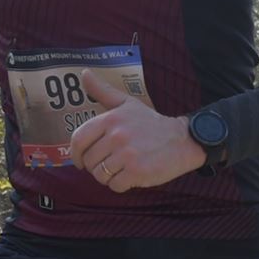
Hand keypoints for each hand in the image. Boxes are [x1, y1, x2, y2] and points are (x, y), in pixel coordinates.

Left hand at [68, 68, 203, 191]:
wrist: (182, 140)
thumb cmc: (151, 123)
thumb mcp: (127, 103)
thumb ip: (103, 91)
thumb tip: (84, 73)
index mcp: (110, 119)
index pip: (79, 140)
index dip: (76, 154)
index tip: (81, 161)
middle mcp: (117, 136)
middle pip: (90, 161)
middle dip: (95, 167)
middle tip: (108, 165)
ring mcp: (127, 155)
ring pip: (101, 175)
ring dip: (107, 177)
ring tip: (119, 171)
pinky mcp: (137, 172)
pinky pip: (115, 185)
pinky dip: (120, 185)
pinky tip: (129, 177)